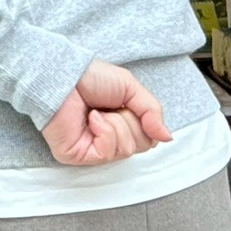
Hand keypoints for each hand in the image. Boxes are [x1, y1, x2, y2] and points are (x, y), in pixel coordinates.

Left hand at [41, 60, 172, 166]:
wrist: (62, 74)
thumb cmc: (90, 77)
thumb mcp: (131, 88)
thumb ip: (152, 112)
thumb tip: (168, 137)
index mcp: (121, 124)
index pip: (149, 138)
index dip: (146, 122)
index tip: (131, 104)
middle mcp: (108, 139)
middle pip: (142, 145)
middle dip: (131, 121)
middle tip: (112, 107)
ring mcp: (92, 149)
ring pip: (126, 149)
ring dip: (116, 124)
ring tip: (97, 111)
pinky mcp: (77, 155)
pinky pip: (106, 153)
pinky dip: (104, 131)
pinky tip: (91, 119)